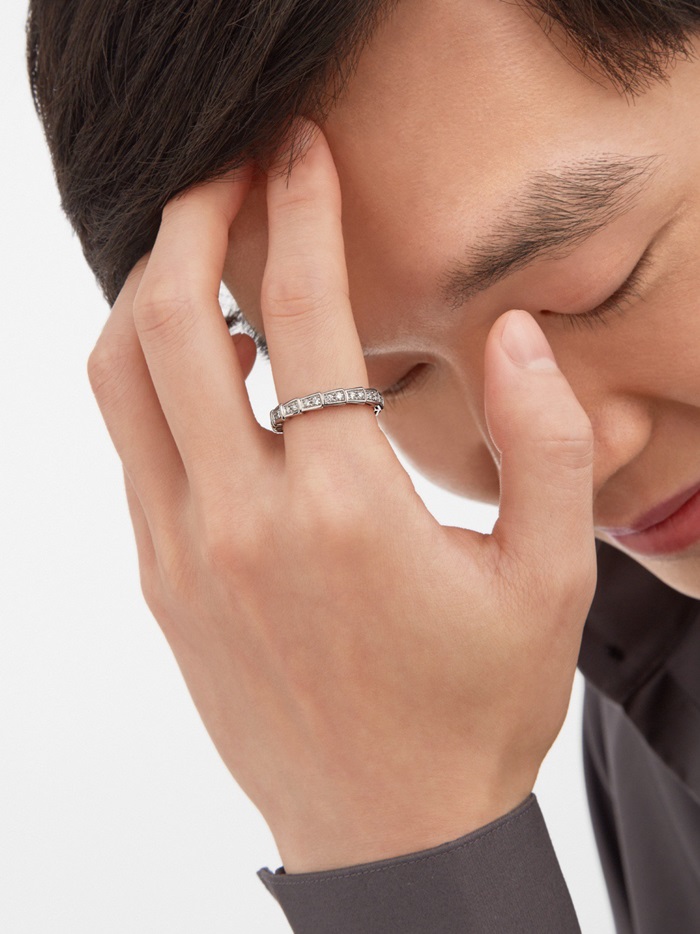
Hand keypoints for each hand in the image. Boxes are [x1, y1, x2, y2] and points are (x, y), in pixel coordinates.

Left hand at [87, 119, 596, 873]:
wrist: (389, 832)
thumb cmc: (473, 710)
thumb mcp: (552, 577)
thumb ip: (547, 442)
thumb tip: (515, 334)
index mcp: (345, 512)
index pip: (301, 312)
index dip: (301, 209)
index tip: (302, 151)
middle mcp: (243, 523)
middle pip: (168, 321)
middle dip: (190, 218)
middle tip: (227, 171)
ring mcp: (183, 554)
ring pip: (122, 379)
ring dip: (150, 292)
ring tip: (203, 255)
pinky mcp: (162, 583)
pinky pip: (133, 448)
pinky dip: (152, 377)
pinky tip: (206, 367)